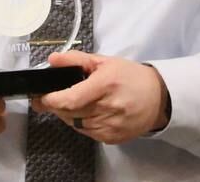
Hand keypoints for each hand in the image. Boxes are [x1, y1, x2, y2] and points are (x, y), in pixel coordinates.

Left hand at [31, 51, 169, 144]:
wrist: (158, 98)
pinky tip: (86, 112)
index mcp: (105, 85)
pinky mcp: (112, 138)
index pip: (71, 99)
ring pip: (76, 125)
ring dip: (67, 115)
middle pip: (69, 113)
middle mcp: (108, 108)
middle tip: (49, 98)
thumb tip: (52, 60)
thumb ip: (75, 59)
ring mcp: (110, 126)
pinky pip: (86, 133)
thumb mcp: (104, 61)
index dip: (52, 100)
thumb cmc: (130, 76)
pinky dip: (80, 123)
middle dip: (55, 106)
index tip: (41, 96)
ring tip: (72, 102)